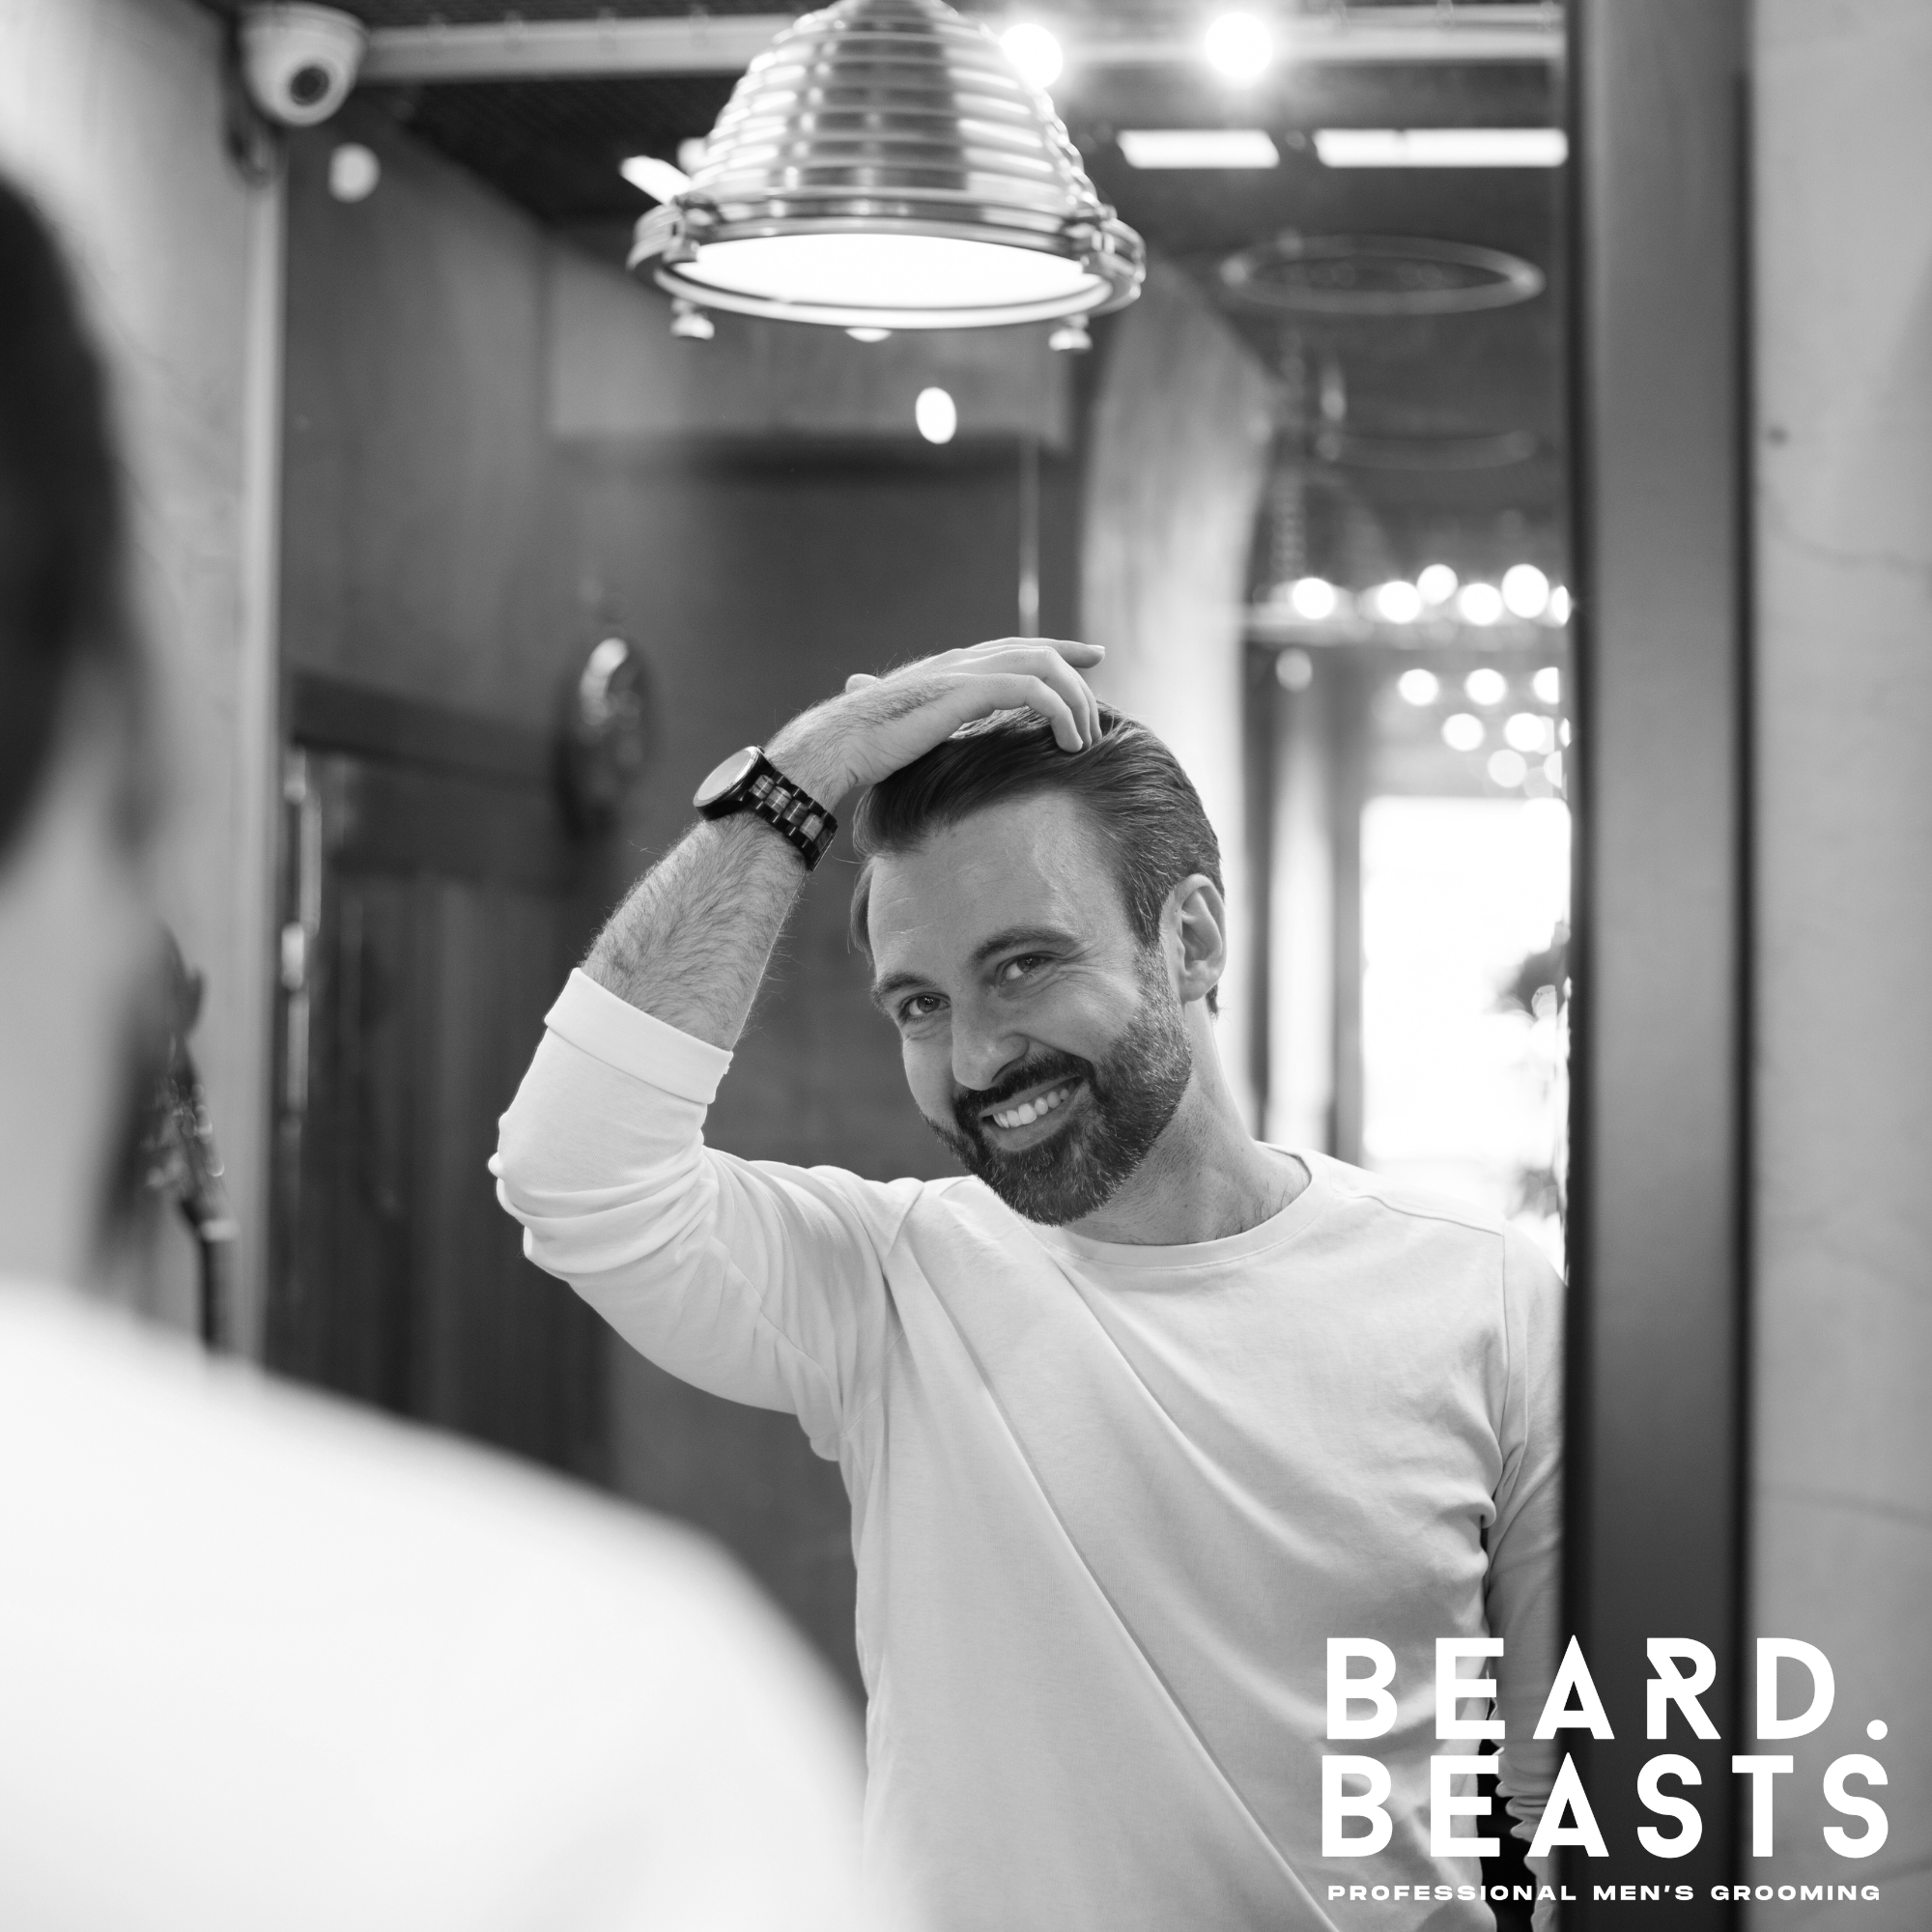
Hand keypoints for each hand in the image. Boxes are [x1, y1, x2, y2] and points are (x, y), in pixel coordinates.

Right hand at [768, 639, 1105, 808]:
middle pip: (1038, 652)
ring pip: (1043, 667)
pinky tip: (1067, 742)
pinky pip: (1032, 691)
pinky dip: (1059, 712)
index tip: (1092, 659)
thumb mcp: (903, 731)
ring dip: (1073, 701)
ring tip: (1083, 741)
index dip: (1058, 649)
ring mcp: (964, 672)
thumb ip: (917, 722)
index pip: (1015, 647)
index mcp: (950, 667)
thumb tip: (891, 715)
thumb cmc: (860, 745)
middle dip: (1078, 673)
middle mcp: (961, 660)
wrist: (835, 744)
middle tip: (1098, 717)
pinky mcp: (967, 691)